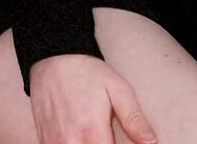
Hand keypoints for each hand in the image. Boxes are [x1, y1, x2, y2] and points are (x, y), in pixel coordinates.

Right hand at [28, 54, 158, 143]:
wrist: (52, 60)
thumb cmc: (87, 73)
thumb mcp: (117, 88)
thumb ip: (134, 119)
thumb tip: (151, 142)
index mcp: (92, 133)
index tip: (118, 139)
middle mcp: (70, 142)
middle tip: (107, 134)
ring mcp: (54, 143)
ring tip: (93, 133)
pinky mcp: (44, 140)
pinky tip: (78, 134)